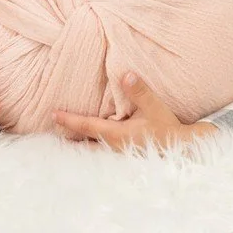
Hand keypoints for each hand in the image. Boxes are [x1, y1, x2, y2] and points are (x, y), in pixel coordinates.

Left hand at [53, 72, 218, 151]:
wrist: (183, 150)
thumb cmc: (167, 128)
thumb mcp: (155, 107)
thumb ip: (140, 91)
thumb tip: (126, 74)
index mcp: (117, 135)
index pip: (87, 126)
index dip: (69, 120)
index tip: (53, 115)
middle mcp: (113, 148)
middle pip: (82, 144)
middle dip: (67, 137)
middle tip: (49, 131)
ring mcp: (117, 156)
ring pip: (90, 151)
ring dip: (76, 144)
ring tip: (61, 139)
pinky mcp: (123, 158)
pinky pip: (99, 154)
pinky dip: (88, 147)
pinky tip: (85, 144)